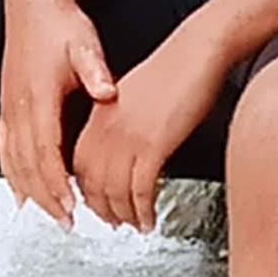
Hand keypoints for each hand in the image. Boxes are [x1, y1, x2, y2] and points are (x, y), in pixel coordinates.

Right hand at [0, 0, 115, 223]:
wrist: (33, 4)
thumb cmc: (61, 25)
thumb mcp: (85, 44)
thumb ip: (95, 71)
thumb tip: (108, 92)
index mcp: (39, 96)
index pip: (46, 151)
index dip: (56, 183)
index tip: (70, 206)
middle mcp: (18, 107)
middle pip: (28, 164)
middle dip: (46, 197)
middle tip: (67, 223)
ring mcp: (9, 107)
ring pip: (14, 160)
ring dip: (29, 191)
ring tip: (47, 214)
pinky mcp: (7, 105)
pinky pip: (5, 148)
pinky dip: (11, 174)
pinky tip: (19, 192)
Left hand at [71, 21, 235, 232]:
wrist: (197, 51)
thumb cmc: (174, 70)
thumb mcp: (134, 97)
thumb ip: (120, 123)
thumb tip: (123, 151)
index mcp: (100, 115)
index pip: (80, 164)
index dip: (86, 190)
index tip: (95, 204)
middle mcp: (108, 127)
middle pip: (92, 183)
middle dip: (102, 210)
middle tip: (115, 224)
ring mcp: (129, 137)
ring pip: (114, 191)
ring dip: (124, 215)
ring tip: (135, 225)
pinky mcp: (154, 144)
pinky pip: (141, 190)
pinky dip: (143, 210)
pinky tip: (150, 218)